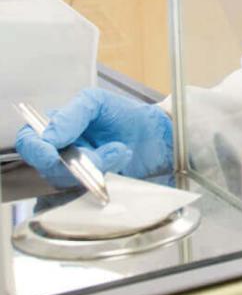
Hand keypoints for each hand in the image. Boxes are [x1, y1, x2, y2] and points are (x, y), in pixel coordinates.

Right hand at [15, 88, 172, 186]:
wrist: (158, 134)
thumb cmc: (125, 115)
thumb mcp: (97, 102)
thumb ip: (71, 114)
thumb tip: (49, 136)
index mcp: (57, 128)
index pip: (30, 141)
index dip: (35, 149)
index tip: (51, 154)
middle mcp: (62, 153)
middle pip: (47, 167)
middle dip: (70, 164)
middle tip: (93, 155)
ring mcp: (78, 173)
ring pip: (69, 181)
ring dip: (96, 164)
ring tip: (119, 149)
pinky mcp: (94, 188)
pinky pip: (88, 191)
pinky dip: (105, 176)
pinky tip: (121, 159)